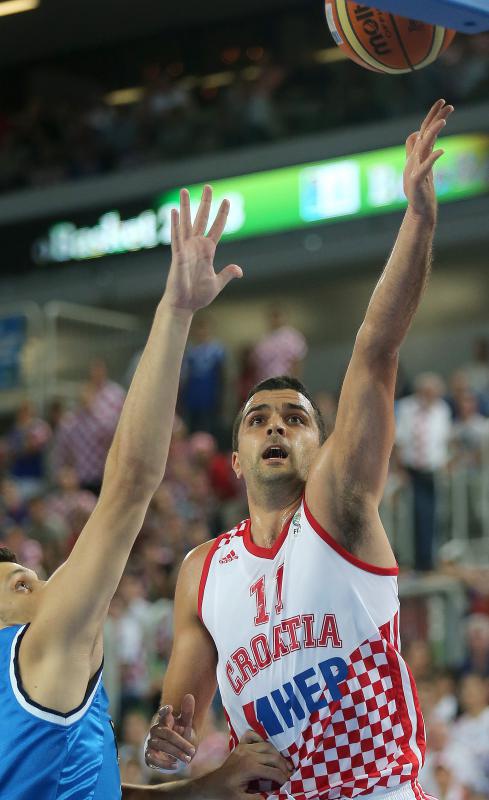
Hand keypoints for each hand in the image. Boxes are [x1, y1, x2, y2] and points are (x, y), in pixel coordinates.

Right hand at [145, 694, 197, 770]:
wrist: (171, 753)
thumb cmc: (179, 736)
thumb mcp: (185, 725)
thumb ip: (188, 713)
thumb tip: (189, 696)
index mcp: (164, 721)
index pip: (163, 714)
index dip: (165, 711)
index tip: (170, 708)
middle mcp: (155, 731)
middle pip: (168, 734)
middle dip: (181, 743)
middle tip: (193, 751)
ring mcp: (150, 743)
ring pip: (163, 746)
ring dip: (176, 753)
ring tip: (188, 760)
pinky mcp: (148, 755)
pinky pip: (154, 759)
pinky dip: (165, 763)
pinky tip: (176, 766)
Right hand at [163, 185, 242, 312]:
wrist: (185, 305)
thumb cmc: (198, 296)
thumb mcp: (217, 283)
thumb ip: (227, 274)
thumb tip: (239, 270)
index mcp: (207, 251)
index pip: (217, 228)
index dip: (222, 215)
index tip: (227, 200)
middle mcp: (196, 246)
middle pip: (202, 219)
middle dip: (205, 203)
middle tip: (208, 186)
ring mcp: (186, 249)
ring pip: (187, 223)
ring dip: (185, 207)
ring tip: (184, 190)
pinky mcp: (178, 256)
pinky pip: (176, 238)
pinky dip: (175, 225)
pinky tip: (174, 212)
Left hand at [196, 730, 292, 799]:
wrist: (209, 786)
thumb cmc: (224, 794)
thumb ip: (258, 799)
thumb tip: (274, 797)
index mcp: (250, 767)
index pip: (273, 771)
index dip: (283, 778)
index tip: (288, 784)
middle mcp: (248, 754)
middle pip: (273, 756)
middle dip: (283, 766)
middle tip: (289, 774)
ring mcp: (244, 747)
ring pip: (267, 746)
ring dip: (276, 754)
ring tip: (282, 764)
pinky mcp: (240, 746)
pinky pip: (253, 736)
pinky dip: (261, 739)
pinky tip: (266, 749)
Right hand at [403, 99, 453, 222]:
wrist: (419, 206)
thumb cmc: (419, 186)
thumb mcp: (416, 164)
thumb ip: (414, 148)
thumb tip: (417, 132)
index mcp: (418, 152)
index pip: (425, 129)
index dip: (433, 115)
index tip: (444, 102)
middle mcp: (415, 157)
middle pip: (425, 133)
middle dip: (434, 118)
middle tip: (448, 104)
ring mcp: (415, 168)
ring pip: (423, 147)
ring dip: (432, 133)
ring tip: (443, 122)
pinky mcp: (416, 180)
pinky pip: (424, 167)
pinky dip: (432, 159)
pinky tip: (441, 151)